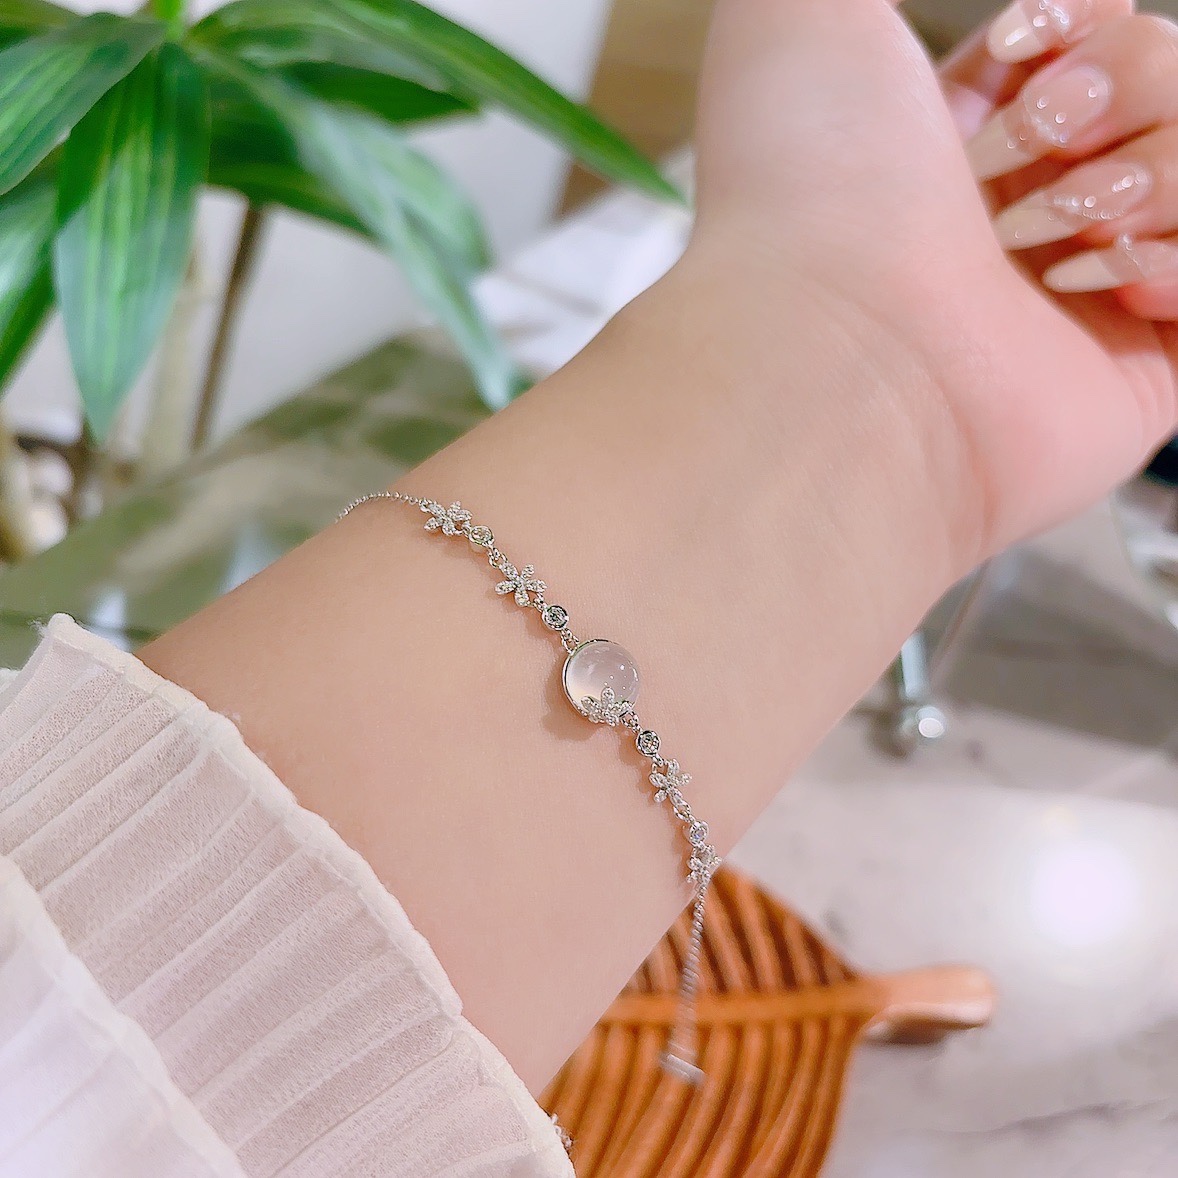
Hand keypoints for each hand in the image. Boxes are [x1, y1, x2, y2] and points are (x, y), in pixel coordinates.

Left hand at [684, 0, 1177, 569]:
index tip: (1020, 51)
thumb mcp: (802, 14)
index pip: (1089, 35)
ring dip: (1149, 175)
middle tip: (1019, 155)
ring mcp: (1083, 292)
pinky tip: (1090, 290)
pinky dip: (1172, 261)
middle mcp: (1024, 208)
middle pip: (1162, 82)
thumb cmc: (812, 186)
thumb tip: (1004, 0)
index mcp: (959, 132)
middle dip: (1115, 87)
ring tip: (1044, 239)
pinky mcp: (1137, 371)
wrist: (836, 354)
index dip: (1079, 23)